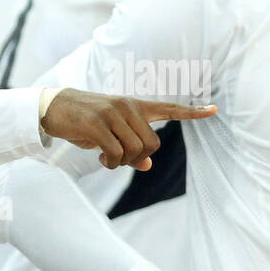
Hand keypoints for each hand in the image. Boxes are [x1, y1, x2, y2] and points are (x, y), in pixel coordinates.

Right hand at [40, 88, 215, 170]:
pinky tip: (100, 158)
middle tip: (119, 159)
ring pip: (135, 150)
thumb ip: (131, 147)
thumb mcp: (110, 134)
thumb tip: (147, 164)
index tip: (214, 110)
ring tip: (106, 158)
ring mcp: (113, 114)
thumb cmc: (86, 122)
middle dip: (138, 157)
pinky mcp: (98, 124)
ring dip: (122, 162)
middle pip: (152, 144)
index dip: (193, 112)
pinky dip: (111, 164)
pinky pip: (116, 154)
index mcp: (135, 106)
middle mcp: (128, 106)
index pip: (169, 108)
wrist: (55, 108)